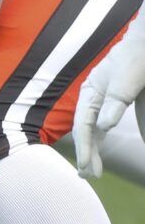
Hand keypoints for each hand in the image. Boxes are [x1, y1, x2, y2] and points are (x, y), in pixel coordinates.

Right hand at [75, 24, 144, 178]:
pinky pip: (99, 124)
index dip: (86, 149)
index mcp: (89, 94)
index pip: (84, 128)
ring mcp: (100, 100)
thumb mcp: (124, 86)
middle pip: (85, 131)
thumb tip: (104, 129)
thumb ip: (113, 107)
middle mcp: (91, 98)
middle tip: (88, 176)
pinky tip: (99, 148)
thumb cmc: (133, 63)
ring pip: (91, 129)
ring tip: (92, 170)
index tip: (89, 169)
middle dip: (86, 154)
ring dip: (92, 149)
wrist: (143, 46)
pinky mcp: (110, 100)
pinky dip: (98, 139)